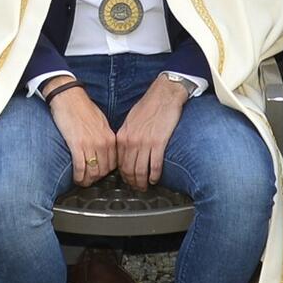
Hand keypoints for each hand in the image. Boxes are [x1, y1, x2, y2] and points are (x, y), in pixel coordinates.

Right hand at [45, 80, 116, 186]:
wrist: (69, 97)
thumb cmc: (83, 108)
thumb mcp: (101, 123)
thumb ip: (105, 138)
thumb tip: (104, 151)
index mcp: (110, 137)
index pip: (114, 163)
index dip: (106, 172)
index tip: (100, 175)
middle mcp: (103, 142)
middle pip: (104, 170)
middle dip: (96, 179)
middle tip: (89, 180)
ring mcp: (91, 144)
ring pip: (93, 172)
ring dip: (87, 180)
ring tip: (82, 182)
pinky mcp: (77, 145)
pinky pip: (80, 168)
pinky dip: (78, 176)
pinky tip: (76, 178)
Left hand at [116, 75, 188, 190]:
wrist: (163, 95)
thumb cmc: (149, 105)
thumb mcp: (130, 121)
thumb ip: (127, 136)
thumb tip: (126, 151)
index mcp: (123, 136)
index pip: (119, 162)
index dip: (123, 175)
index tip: (128, 180)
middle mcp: (131, 141)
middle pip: (128, 169)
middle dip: (132, 182)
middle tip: (137, 187)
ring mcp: (144, 143)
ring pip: (140, 171)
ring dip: (143, 182)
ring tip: (146, 186)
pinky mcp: (158, 143)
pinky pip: (154, 166)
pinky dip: (155, 176)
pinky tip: (155, 179)